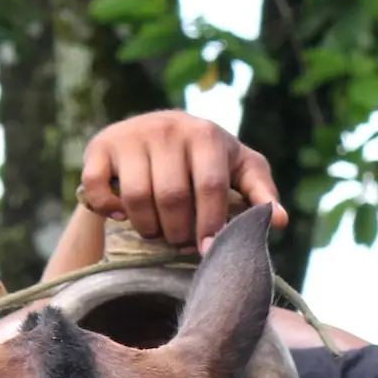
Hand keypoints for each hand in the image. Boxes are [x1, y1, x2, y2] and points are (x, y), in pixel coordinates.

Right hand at [78, 111, 285, 248]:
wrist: (157, 132)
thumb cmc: (208, 160)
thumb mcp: (240, 170)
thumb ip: (260, 193)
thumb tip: (279, 221)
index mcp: (206, 134)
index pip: (210, 187)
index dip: (211, 225)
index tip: (208, 250)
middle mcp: (168, 128)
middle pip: (172, 197)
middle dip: (179, 232)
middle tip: (182, 242)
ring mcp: (131, 135)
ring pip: (136, 198)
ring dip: (148, 228)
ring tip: (159, 232)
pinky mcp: (101, 146)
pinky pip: (99, 188)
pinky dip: (109, 209)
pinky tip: (122, 216)